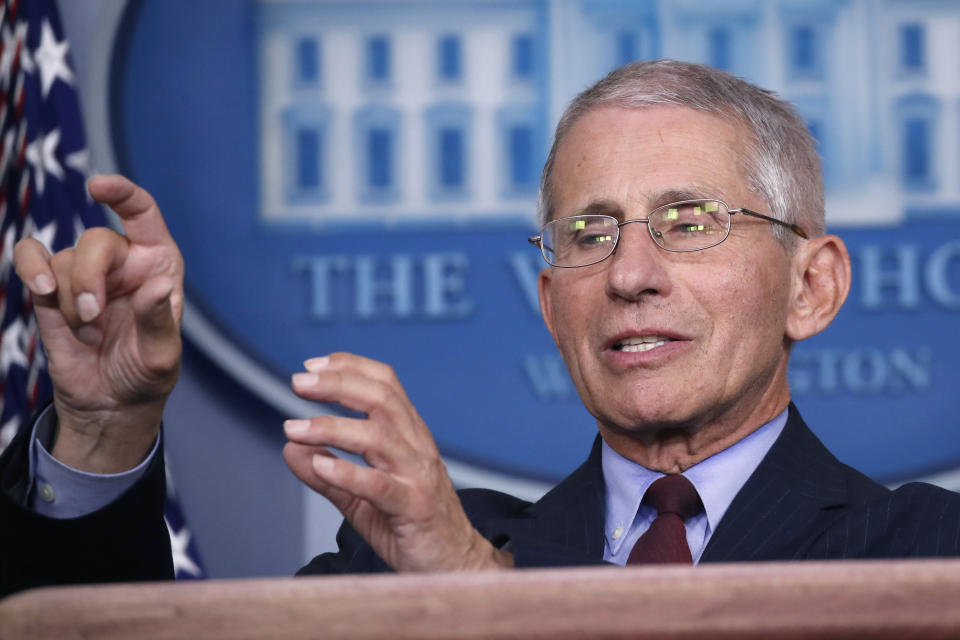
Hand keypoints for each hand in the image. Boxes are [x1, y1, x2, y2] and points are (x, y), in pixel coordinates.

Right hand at [13, 175, 183, 472]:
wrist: (110, 404)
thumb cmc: (146, 374)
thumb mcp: (161, 355)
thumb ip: (158, 320)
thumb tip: (156, 285)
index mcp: (157, 263)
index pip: (142, 213)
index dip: (122, 193)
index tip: (99, 186)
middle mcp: (122, 261)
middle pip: (95, 241)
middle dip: (88, 279)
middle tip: (93, 318)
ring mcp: (85, 274)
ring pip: (63, 260)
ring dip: (69, 300)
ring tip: (87, 333)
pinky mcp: (52, 291)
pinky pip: (32, 259)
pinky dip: (31, 268)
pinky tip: (42, 289)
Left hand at [283, 353, 512, 571]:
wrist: (455, 566)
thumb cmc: (411, 526)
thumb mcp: (363, 497)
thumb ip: (329, 474)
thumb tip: (291, 449)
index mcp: (410, 435)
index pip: (385, 384)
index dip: (349, 367)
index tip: (311, 366)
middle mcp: (417, 447)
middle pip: (381, 399)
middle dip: (337, 384)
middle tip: (299, 383)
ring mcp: (418, 476)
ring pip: (378, 437)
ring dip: (331, 427)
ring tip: (294, 429)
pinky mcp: (415, 508)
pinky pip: (381, 486)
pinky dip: (349, 473)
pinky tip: (319, 467)